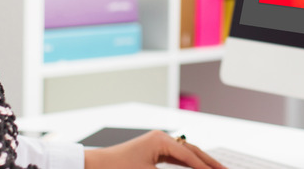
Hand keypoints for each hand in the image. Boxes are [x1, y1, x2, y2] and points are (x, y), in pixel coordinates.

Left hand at [83, 130, 225, 168]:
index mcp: (159, 140)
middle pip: (191, 150)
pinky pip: (177, 157)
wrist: (93, 167)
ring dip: (201, 162)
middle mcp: (160, 138)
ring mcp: (156, 143)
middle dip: (209, 162)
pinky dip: (189, 164)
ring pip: (186, 153)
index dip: (205, 167)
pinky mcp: (153, 151)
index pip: (189, 155)